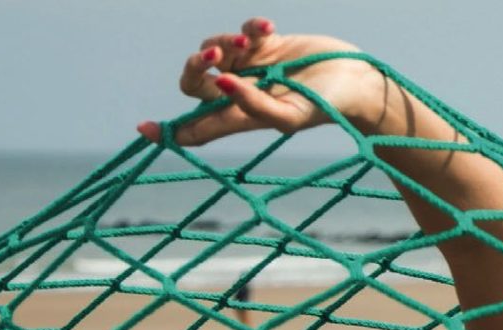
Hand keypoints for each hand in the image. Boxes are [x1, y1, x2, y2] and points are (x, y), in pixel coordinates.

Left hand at [137, 17, 376, 147]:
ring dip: (225, 41)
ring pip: (213, 50)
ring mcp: (252, 67)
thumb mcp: (291, 115)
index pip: (197, 128)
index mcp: (242, 118)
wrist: (358, 82)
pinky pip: (242, 29)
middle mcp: (241, 93)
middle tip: (213, 57)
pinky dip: (250, 25)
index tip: (144, 129)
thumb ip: (254, 106)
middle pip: (194, 83)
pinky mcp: (266, 44)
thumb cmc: (329, 106)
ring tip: (251, 42)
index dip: (170, 131)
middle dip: (195, 67)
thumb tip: (219, 83)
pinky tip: (268, 27)